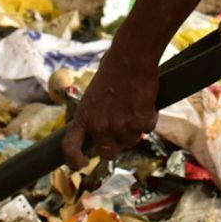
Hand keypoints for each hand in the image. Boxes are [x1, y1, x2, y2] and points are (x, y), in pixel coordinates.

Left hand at [61, 54, 158, 169]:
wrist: (131, 58)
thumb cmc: (113, 68)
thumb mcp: (94, 94)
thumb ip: (97, 114)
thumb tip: (105, 127)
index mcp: (84, 116)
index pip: (70, 147)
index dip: (74, 160)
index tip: (82, 163)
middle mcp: (99, 125)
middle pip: (108, 153)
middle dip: (118, 145)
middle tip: (124, 130)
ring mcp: (120, 125)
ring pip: (132, 141)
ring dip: (136, 129)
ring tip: (136, 106)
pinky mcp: (140, 121)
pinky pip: (148, 129)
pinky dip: (150, 118)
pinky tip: (146, 102)